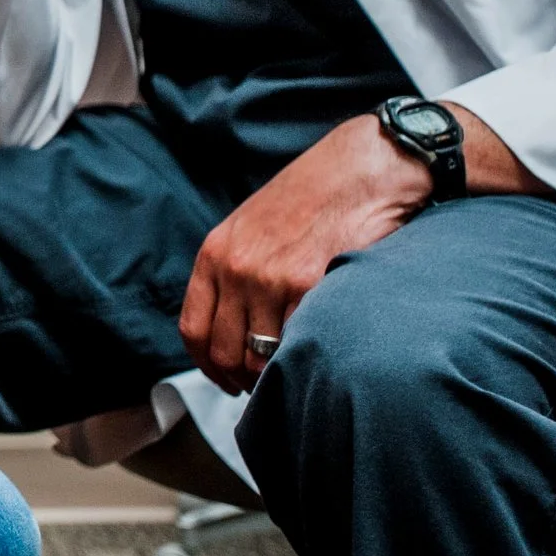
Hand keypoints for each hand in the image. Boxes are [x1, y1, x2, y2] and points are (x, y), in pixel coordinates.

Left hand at [179, 114, 427, 393]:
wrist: (362, 168)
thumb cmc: (313, 198)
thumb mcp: (254, 229)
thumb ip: (237, 273)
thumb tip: (237, 328)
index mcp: (215, 254)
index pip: (192, 329)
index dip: (207, 366)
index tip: (226, 381)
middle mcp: (235, 268)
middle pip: (223, 351)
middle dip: (243, 379)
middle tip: (268, 387)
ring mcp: (271, 278)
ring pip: (260, 356)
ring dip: (278, 374)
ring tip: (296, 373)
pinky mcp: (311, 284)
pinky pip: (298, 342)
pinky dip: (307, 358)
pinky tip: (319, 355)